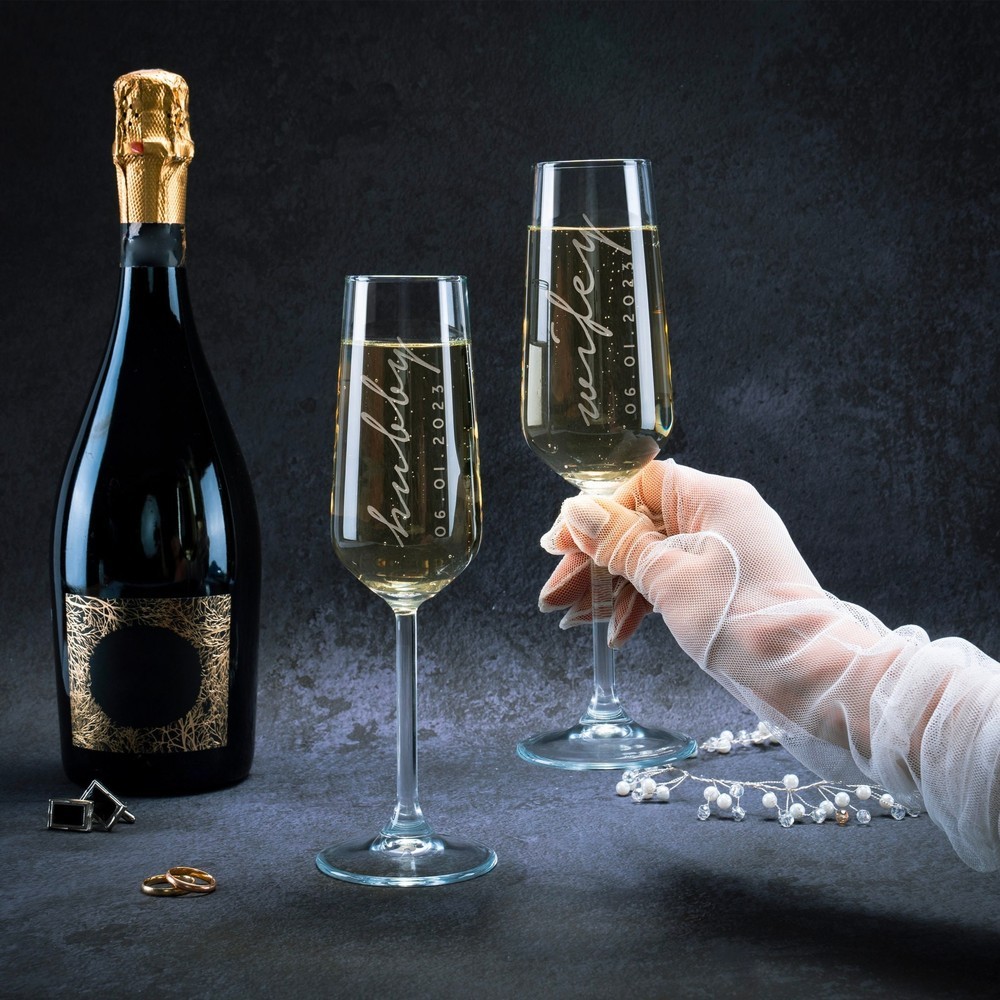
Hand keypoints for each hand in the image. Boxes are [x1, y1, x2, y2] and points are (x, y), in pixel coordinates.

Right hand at [539, 460, 904, 760]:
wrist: (811, 676)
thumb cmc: (744, 621)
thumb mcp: (671, 579)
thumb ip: (621, 543)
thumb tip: (578, 510)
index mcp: (712, 499)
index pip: (639, 485)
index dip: (594, 514)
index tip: (560, 547)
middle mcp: (717, 517)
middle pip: (638, 525)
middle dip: (592, 563)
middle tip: (554, 595)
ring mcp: (720, 553)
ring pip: (648, 559)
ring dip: (609, 588)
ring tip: (569, 620)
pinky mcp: (721, 586)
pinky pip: (669, 582)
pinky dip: (640, 603)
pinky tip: (613, 633)